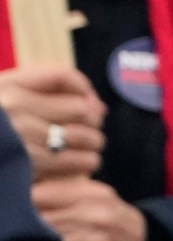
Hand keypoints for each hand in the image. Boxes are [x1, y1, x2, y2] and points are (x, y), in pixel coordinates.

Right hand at [0, 65, 106, 182]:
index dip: (84, 89)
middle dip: (92, 121)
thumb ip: (38, 94)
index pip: (62, 76)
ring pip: (83, 136)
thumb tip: (95, 105)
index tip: (89, 102)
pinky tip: (85, 163)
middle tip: (92, 131)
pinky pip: (74, 159)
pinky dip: (86, 162)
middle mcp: (15, 106)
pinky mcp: (26, 164)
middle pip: (80, 108)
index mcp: (6, 85)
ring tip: (91, 148)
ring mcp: (21, 135)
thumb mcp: (2, 101)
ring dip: (94, 143)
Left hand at [31, 178, 147, 240]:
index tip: (27, 211)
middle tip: (37, 232)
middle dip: (33, 229)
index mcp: (93, 193)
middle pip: (43, 221)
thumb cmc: (115, 220)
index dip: (29, 203)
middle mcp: (95, 215)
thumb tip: (27, 194)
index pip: (43, 194)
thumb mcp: (98, 197)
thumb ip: (66, 191)